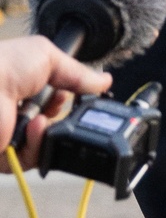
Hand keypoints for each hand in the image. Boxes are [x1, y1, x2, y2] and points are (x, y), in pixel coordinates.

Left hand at [0, 35, 111, 169]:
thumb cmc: (3, 65)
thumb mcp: (48, 57)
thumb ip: (78, 73)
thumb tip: (104, 81)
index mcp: (25, 87)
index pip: (55, 103)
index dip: (66, 101)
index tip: (70, 95)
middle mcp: (18, 112)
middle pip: (55, 126)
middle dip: (63, 120)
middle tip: (56, 109)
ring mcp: (12, 135)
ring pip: (46, 146)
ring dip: (50, 133)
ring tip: (41, 119)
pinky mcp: (5, 155)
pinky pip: (31, 160)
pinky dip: (36, 146)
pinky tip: (32, 128)